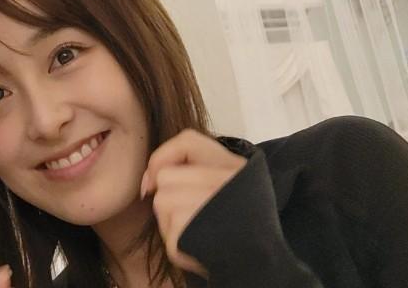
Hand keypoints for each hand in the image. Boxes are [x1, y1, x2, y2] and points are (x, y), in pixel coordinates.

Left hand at [140, 129, 246, 276]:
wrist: (260, 265)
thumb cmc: (235, 224)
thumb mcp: (222, 185)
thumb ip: (187, 170)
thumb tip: (147, 184)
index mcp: (234, 166)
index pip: (187, 141)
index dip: (162, 156)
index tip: (158, 176)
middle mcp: (225, 182)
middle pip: (165, 177)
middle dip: (169, 198)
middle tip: (194, 216)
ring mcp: (212, 208)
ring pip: (162, 203)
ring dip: (170, 222)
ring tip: (197, 231)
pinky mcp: (198, 236)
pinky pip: (168, 234)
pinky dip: (177, 245)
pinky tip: (197, 248)